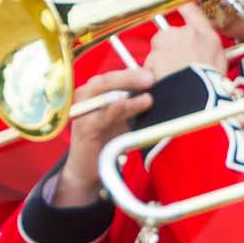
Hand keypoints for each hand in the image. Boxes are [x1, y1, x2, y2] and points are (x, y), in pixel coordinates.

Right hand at [55, 68, 155, 205]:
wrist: (87, 169)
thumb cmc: (107, 139)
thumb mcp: (123, 117)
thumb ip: (135, 102)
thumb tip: (161, 89)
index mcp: (94, 91)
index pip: (114, 76)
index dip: (132, 73)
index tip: (153, 73)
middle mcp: (85, 97)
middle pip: (106, 80)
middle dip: (129, 77)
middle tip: (151, 79)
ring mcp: (82, 112)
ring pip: (103, 93)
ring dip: (126, 92)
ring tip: (148, 97)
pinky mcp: (84, 129)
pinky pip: (101, 116)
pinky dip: (116, 108)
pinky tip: (128, 104)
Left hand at [143, 13, 225, 81]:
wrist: (198, 98)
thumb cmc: (211, 85)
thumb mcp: (220, 63)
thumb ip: (210, 50)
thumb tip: (206, 50)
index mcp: (205, 35)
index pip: (192, 12)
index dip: (183, 8)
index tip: (179, 6)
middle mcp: (186, 35)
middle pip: (168, 35)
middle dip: (167, 49)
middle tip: (175, 66)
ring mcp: (168, 44)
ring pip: (156, 51)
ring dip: (159, 63)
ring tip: (171, 79)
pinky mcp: (154, 57)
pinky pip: (148, 65)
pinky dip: (151, 75)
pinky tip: (163, 84)